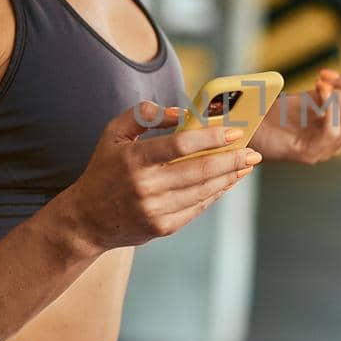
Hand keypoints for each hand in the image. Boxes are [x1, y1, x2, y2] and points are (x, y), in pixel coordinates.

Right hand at [69, 101, 261, 247]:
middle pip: (199, 171)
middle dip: (232, 160)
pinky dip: (216, 194)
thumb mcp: (113, 134)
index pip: (180, 145)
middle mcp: (145, 187)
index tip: (234, 131)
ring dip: (229, 177)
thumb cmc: (103, 170)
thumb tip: (180, 113)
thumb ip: (143, 115)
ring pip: (203, 191)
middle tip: (254, 151)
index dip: (210, 137)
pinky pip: (197, 208)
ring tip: (247, 164)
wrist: (86, 220)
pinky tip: (228, 181)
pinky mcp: (163, 227)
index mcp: (134, 160)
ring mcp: (155, 210)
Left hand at [251, 65, 340, 164]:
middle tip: (326, 75)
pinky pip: (332, 131)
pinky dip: (329, 107)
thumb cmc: (279, 114)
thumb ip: (334, 91)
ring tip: (321, 84)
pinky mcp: (309, 154)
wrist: (250, 128)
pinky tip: (318, 91)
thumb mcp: (312, 97)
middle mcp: (340, 141)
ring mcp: (326, 150)